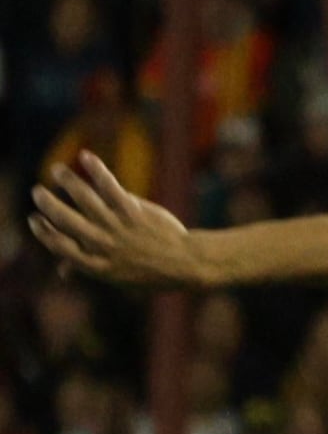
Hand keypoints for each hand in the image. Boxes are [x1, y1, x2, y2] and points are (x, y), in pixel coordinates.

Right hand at [29, 152, 206, 287]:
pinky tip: (86, 156)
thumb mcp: (118, 278)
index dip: (44, 233)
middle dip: (48, 204)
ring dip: (68, 182)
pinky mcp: (134, 212)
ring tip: (57, 170)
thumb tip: (63, 270)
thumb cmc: (150, 271)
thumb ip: (89, 267)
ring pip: (85, 200)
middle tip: (38, 191)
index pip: (61, 247)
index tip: (34, 219)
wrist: (186, 264)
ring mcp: (119, 229)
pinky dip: (96, 170)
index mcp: (98, 266)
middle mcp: (105, 246)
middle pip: (67, 222)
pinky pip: (110, 187)